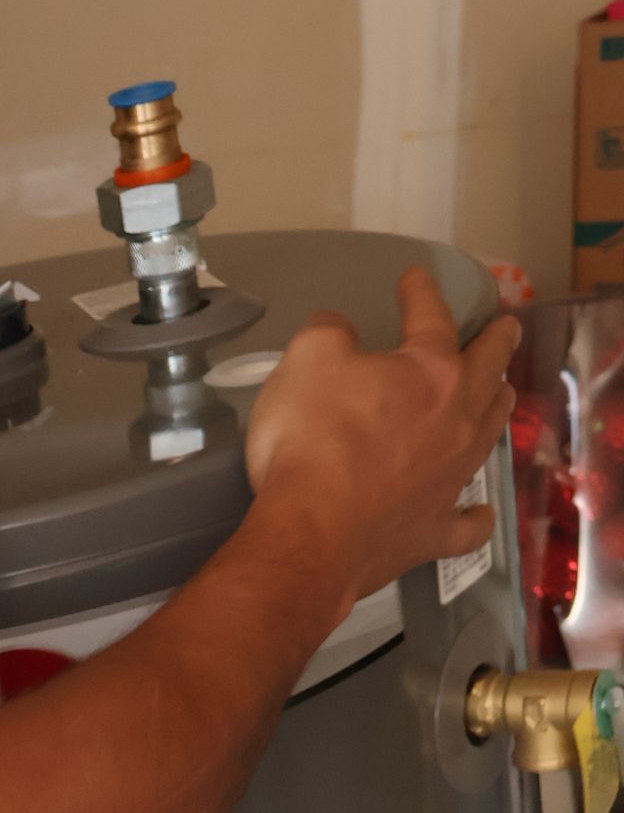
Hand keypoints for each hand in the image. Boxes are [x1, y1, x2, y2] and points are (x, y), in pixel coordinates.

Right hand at [245, 268, 518, 612]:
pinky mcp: (433, 531)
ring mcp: (450, 479)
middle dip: (497, 343)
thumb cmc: (310, 440)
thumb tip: (335, 330)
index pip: (431, 318)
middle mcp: (456, 421)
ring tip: (499, 393)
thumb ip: (327, 334)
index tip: (414, 278)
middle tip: (505, 328)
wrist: (310, 534)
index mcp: (431, 371)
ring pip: (490, 433)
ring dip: (496, 406)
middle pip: (488, 371)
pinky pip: (467, 524)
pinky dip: (476, 517)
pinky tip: (480, 512)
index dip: (421, 293)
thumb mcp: (306, 360)